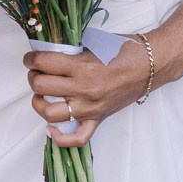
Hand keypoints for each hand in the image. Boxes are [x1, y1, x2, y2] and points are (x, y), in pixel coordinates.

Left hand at [24, 38, 155, 149]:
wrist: (152, 65)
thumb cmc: (126, 50)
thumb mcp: (94, 43)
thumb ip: (71, 51)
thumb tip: (48, 53)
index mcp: (83, 66)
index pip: (43, 63)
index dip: (31, 58)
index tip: (30, 58)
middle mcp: (84, 89)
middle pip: (41, 86)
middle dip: (33, 76)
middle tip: (36, 72)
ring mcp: (91, 107)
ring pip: (50, 113)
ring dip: (39, 102)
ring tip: (41, 94)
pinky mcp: (98, 119)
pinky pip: (76, 138)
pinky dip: (60, 137)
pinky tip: (51, 127)